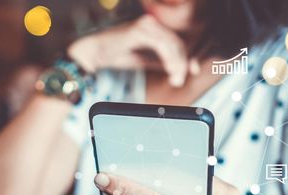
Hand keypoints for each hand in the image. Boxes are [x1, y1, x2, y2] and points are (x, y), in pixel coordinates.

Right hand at [67, 15, 195, 86]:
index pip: (178, 41)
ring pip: (173, 43)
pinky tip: (169, 70)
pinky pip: (162, 44)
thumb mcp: (145, 60)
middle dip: (183, 63)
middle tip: (179, 80)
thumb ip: (163, 62)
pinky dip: (169, 58)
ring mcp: (147, 23)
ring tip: (175, 78)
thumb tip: (180, 70)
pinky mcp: (141, 28)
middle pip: (178, 43)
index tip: (192, 71)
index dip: (188, 56)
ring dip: (177, 63)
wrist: (94, 52)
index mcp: (155, 27)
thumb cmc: (117, 54)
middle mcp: (153, 22)